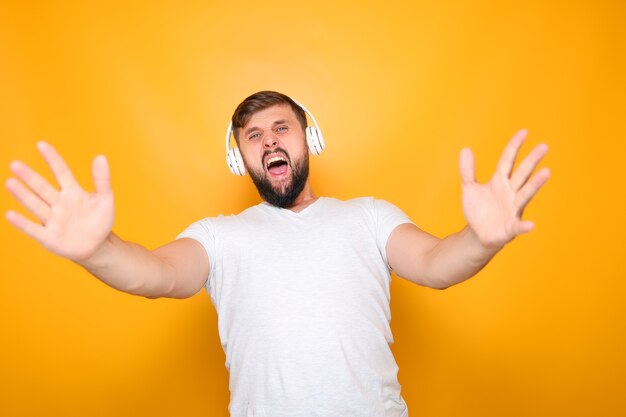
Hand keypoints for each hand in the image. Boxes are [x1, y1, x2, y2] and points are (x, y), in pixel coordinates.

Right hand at [5, 142, 113, 261]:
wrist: (98, 246)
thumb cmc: (99, 220)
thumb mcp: (105, 199)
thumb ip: (102, 179)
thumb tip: (101, 156)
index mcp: (72, 192)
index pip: (60, 172)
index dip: (52, 159)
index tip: (41, 144)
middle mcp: (58, 203)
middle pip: (42, 187)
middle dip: (29, 177)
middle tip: (15, 164)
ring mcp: (52, 220)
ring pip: (36, 205)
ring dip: (23, 195)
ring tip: (10, 182)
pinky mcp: (48, 237)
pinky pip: (33, 229)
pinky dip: (22, 223)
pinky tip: (10, 214)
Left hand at [459, 129, 549, 249]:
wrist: (477, 233)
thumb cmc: (479, 210)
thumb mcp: (470, 188)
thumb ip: (467, 171)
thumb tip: (465, 149)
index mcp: (500, 181)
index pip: (508, 161)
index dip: (514, 147)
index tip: (524, 132)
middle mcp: (510, 193)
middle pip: (522, 173)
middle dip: (531, 160)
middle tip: (544, 146)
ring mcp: (512, 209)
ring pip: (525, 194)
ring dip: (536, 184)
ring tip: (547, 172)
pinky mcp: (511, 227)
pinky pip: (519, 226)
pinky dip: (525, 226)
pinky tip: (531, 224)